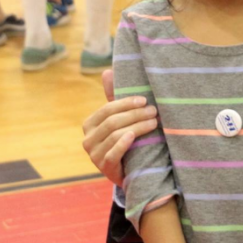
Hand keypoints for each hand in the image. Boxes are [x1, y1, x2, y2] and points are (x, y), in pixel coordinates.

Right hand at [82, 69, 158, 185]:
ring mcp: (94, 155)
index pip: (107, 109)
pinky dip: (123, 143)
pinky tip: (133, 136)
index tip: (145, 100)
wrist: (131, 172)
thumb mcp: (120, 121)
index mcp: (90, 125)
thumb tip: (107, 70)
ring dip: (137, 126)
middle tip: (154, 111)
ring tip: (154, 122)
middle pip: (112, 122)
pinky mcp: (104, 167)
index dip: (126, 103)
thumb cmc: (126, 141)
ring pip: (115, 135)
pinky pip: (112, 153)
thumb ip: (114, 99)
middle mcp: (88, 139)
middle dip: (135, 114)